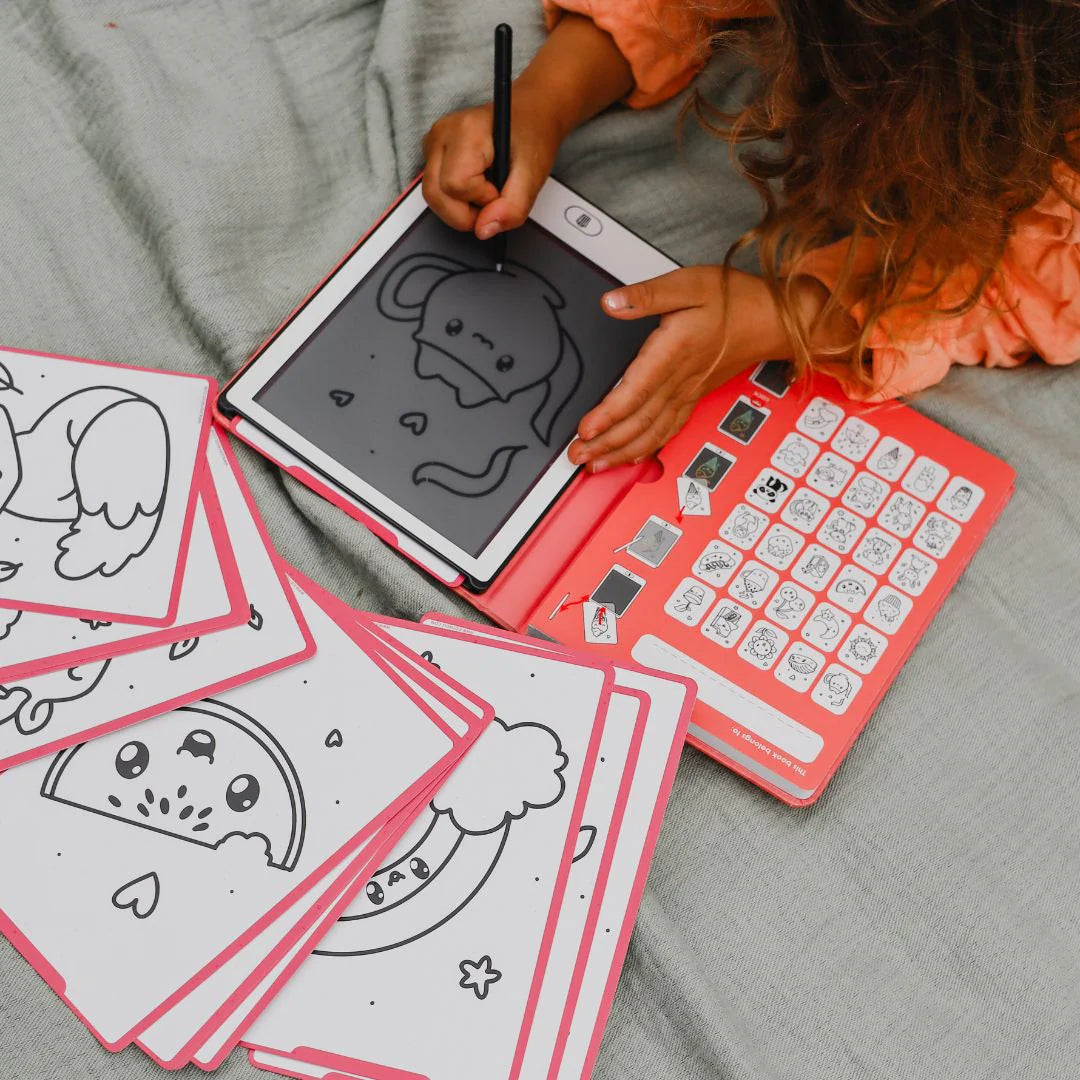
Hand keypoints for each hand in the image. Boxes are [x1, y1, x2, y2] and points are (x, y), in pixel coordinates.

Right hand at [421, 13, 632, 237]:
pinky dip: (456, 199)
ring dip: (460, 207)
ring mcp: (433, 143)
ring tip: (486, 189)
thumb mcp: (533, 175)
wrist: (531, 114)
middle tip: (493, 197)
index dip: (481, 199)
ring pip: (433, 196)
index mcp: (466, 130)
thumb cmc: (532, 135)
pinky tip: (475, 185)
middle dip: (465, 212)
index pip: (456, 186)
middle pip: (436, 195)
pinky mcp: (432, 153)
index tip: (501, 189)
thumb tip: (484, 230)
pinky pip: (436, 190)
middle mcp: (442, 133)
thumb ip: (513, 206)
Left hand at [569, 267, 818, 471]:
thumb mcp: (688, 283)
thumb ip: (647, 295)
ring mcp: (689, 392)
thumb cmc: (735, 300)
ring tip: (596, 464)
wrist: (773, 318)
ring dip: (622, 452)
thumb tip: (612, 302)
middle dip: (605, 443)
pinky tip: (632, 456)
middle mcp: (681, 379)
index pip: (635, 391)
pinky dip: (648, 447)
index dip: (608, 414)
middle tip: (576, 456)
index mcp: (674, 351)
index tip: (585, 429)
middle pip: (638, 420)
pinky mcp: (695, 396)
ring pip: (653, 431)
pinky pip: (669, 429)